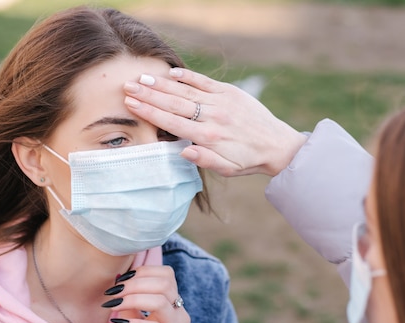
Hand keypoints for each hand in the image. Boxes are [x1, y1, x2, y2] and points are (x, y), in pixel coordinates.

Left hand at [104, 266, 188, 322]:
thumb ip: (130, 306)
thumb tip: (117, 285)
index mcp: (174, 305)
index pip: (167, 274)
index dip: (143, 271)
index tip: (121, 280)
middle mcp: (180, 314)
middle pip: (164, 283)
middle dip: (135, 283)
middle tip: (114, 292)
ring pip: (160, 302)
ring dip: (133, 299)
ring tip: (115, 305)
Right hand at [123, 67, 306, 176]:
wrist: (277, 145)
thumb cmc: (247, 160)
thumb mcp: (226, 169)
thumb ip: (204, 160)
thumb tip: (183, 150)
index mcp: (208, 137)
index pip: (172, 122)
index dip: (149, 112)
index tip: (131, 104)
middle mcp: (213, 117)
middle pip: (174, 103)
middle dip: (149, 95)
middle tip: (127, 86)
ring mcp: (222, 102)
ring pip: (186, 91)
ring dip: (162, 84)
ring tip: (141, 78)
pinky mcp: (231, 92)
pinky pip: (205, 82)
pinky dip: (188, 76)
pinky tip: (171, 73)